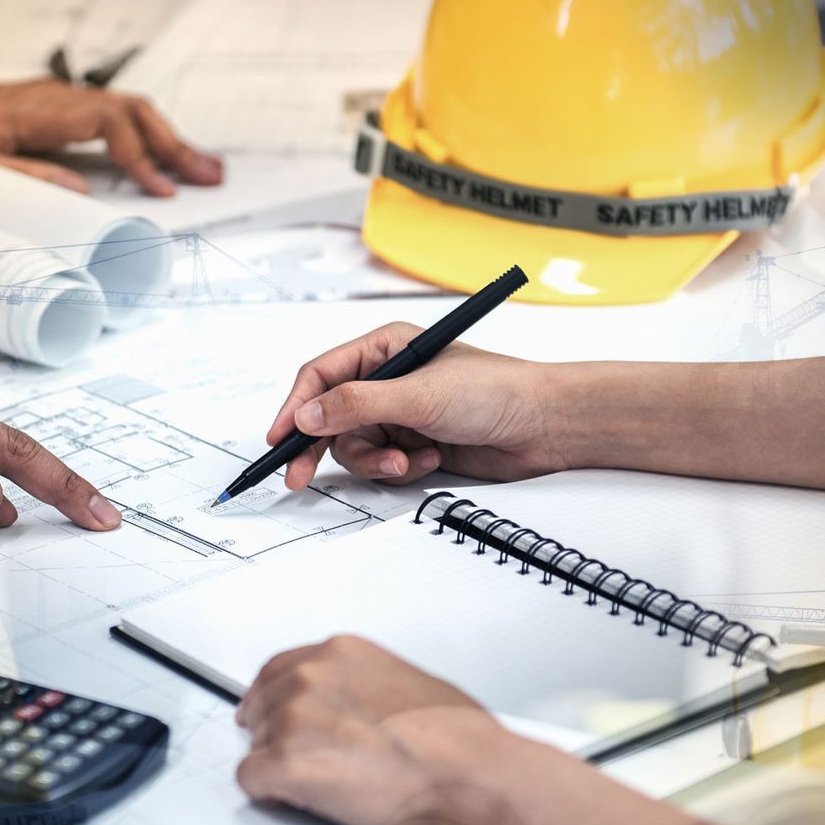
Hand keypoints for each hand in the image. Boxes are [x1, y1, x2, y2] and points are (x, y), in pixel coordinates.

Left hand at [0, 71, 222, 197]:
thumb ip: (21, 178)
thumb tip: (79, 192)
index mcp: (36, 108)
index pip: (107, 122)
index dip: (139, 155)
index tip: (160, 188)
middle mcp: (54, 99)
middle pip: (131, 111)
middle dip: (173, 144)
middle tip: (208, 178)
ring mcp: (59, 104)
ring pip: (129, 114)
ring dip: (167, 141)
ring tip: (202, 171)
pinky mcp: (59, 115)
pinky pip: (113, 123)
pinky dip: (145, 141)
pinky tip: (162, 163)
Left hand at [235, 635, 517, 824]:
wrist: (475, 780)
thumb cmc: (461, 744)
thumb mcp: (413, 686)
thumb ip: (368, 689)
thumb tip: (358, 708)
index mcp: (343, 654)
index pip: (281, 669)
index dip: (281, 701)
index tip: (281, 717)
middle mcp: (312, 677)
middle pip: (263, 705)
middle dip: (278, 734)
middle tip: (307, 761)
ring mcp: (296, 719)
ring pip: (258, 744)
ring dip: (280, 766)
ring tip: (327, 785)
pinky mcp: (287, 764)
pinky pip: (251, 780)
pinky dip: (271, 794)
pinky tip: (304, 800)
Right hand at [267, 323, 570, 490]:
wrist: (544, 427)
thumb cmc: (496, 391)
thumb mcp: (419, 395)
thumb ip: (358, 405)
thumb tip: (308, 414)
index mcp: (385, 349)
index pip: (322, 376)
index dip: (296, 407)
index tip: (281, 438)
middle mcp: (389, 380)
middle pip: (331, 417)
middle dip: (322, 446)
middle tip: (298, 475)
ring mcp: (401, 415)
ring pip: (356, 447)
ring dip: (376, 461)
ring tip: (407, 461)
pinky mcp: (415, 445)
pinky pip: (383, 465)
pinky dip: (401, 469)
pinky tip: (430, 459)